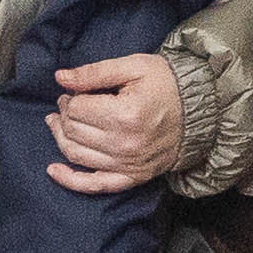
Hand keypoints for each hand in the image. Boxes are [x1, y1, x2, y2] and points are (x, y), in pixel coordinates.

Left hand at [41, 49, 182, 191]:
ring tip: (58, 123)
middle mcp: (126, 144)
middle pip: (73, 131)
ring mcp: (129, 164)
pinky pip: (95, 185)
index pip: (77, 109)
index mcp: (126, 115)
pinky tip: (53, 171)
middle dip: (64, 114)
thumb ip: (95, 72)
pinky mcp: (133, 177)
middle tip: (69, 102)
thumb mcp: (134, 67)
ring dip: (60, 138)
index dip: (70, 97)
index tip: (75, 91)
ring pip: (76, 154)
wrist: (200, 110)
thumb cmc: (167, 84)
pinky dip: (70, 181)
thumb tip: (61, 78)